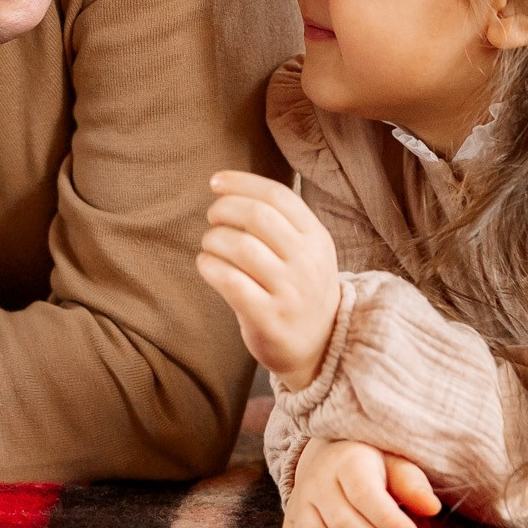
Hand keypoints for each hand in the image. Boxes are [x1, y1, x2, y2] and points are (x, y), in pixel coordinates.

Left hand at [195, 170, 340, 389]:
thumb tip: (228, 190)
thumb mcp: (306, 251)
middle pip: (257, 216)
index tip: (215, 182)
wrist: (321, 345)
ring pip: (240, 246)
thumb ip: (279, 222)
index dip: (241, 183)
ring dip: (213, 239)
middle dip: (224, 209)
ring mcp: (290, 292)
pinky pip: (230, 282)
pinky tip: (206, 265)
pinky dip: (209, 266)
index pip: (278, 195)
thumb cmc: (299, 288)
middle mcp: (307, 262)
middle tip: (212, 218)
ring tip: (210, 245)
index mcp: (317, 238)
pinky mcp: (269, 318)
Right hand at [281, 438, 441, 527]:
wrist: (329, 462)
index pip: (364, 494)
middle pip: (343, 523)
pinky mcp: (288, 527)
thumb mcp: (397, 465)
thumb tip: (431, 507)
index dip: (389, 521)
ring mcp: (297, 504)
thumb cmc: (373, 468)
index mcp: (347, 459)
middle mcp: (316, 480)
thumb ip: (413, 485)